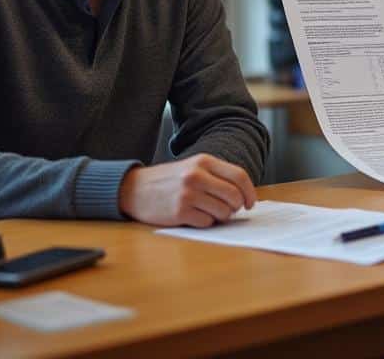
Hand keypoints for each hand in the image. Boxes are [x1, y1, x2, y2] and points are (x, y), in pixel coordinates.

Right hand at [119, 154, 256, 226]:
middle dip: (235, 207)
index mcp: (203, 161)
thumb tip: (242, 196)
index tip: (250, 203)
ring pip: (223, 212)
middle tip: (226, 210)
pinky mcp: (179, 212)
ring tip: (207, 212)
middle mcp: (197, 176)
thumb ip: (216, 176)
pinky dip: (205, 223)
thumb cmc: (168, 180)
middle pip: (234, 196)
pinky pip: (207, 223)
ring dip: (220, 216)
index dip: (249, 192)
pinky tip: (193, 216)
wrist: (134, 189)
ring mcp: (188, 194)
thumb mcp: (192, 168)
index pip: (239, 176)